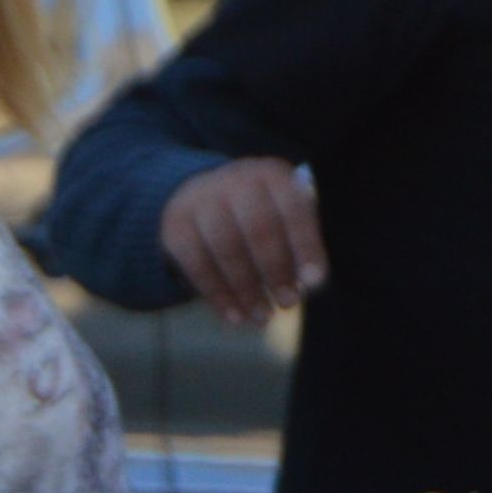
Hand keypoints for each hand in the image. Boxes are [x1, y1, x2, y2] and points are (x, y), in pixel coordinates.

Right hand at [159, 156, 330, 324]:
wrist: (202, 198)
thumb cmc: (261, 216)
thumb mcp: (285, 217)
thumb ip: (300, 245)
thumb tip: (311, 282)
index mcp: (273, 175)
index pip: (293, 208)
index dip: (305, 246)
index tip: (314, 282)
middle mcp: (237, 179)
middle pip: (258, 227)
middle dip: (275, 270)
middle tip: (288, 303)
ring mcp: (202, 199)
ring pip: (226, 247)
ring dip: (247, 288)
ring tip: (263, 316)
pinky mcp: (176, 224)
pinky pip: (197, 263)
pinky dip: (217, 294)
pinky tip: (234, 317)